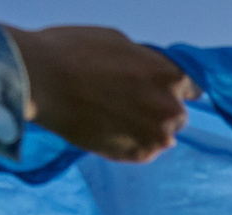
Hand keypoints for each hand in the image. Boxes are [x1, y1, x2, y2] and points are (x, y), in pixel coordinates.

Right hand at [8, 26, 195, 161]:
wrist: (40, 81)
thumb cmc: (73, 53)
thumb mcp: (119, 42)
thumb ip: (146, 63)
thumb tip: (152, 73)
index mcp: (171, 76)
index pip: (191, 87)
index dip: (173, 87)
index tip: (160, 90)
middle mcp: (172, 109)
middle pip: (176, 113)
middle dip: (157, 108)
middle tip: (125, 101)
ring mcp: (156, 136)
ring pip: (160, 135)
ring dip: (144, 128)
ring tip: (111, 115)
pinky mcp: (138, 155)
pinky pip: (142, 149)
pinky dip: (129, 142)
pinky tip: (105, 127)